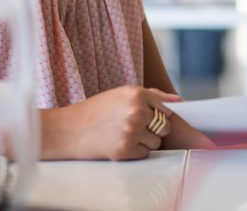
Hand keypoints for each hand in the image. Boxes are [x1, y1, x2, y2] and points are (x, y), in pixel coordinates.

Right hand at [40, 85, 180, 160]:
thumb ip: (151, 96)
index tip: (150, 118)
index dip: (159, 116)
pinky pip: (145, 153)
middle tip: (134, 128)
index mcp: (137, 94)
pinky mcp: (125, 150)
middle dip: (154, 130)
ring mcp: (131, 131)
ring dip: (145, 142)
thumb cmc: (96, 111)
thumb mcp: (121, 94)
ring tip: (125, 135)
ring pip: (157, 142)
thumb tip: (178, 101)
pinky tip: (120, 144)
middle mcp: (137, 111)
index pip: (166, 108)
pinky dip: (136, 152)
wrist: (68, 130)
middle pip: (165, 126)